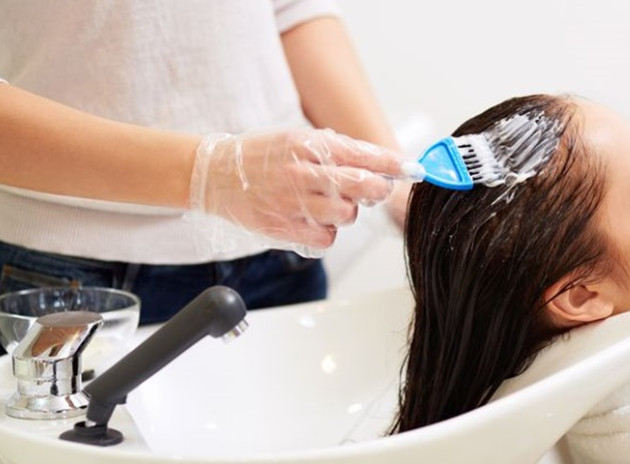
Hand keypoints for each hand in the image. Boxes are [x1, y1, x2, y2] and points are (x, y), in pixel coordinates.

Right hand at [190, 128, 422, 254]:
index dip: (393, 165)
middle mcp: (301, 173)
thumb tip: (379, 163)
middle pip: (361, 187)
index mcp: (307, 145)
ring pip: (346, 215)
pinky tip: (311, 219)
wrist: (215, 175)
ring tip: (325, 202)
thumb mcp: (297, 138)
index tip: (414, 170)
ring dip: (345, 211)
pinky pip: (326, 238)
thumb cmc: (262, 157)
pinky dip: (326, 232)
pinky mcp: (283, 229)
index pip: (362, 155)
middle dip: (376, 189)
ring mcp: (292, 203)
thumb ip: (338, 150)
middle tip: (374, 189)